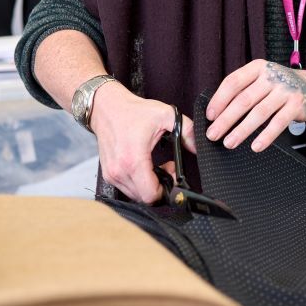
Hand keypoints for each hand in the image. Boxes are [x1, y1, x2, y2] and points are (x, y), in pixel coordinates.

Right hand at [90, 81, 196, 203]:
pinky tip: (145, 167)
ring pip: (135, 195)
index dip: (167, 191)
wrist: (106, 107)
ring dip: (149, 186)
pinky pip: (127, 188)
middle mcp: (119, 171)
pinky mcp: (108, 174)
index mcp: (133, 160)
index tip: (173, 175)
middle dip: (160, 188)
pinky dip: (138, 183)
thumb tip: (199, 147)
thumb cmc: (133, 111)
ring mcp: (111, 174)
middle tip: (168, 169)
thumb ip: (187, 131)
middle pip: (144, 198)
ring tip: (157, 167)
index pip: (150, 195)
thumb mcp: (166, 115)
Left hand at [205, 61, 305, 151]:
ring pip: (259, 112)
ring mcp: (285, 89)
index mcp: (257, 67)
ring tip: (229, 143)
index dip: (219, 100)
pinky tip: (255, 146)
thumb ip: (243, 91)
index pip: (233, 82)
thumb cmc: (278, 87)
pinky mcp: (297, 104)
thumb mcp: (260, 81)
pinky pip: (278, 123)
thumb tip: (216, 114)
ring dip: (242, 130)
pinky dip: (266, 136)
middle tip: (213, 135)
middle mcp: (271, 76)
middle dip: (226, 119)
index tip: (209, 116)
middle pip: (243, 99)